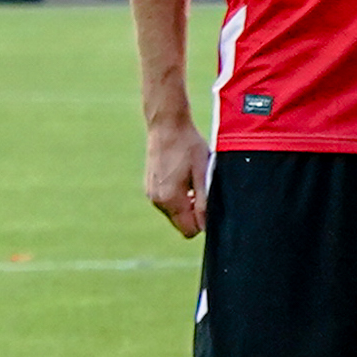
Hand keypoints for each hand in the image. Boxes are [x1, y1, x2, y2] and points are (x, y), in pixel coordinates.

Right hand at [143, 110, 208, 238]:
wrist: (166, 126)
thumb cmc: (188, 146)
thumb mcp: (202, 173)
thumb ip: (203, 202)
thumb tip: (205, 225)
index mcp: (170, 199)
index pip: (188, 230)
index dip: (202, 222)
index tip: (208, 204)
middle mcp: (157, 200)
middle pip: (180, 223)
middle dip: (194, 213)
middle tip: (201, 188)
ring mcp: (151, 193)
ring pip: (173, 212)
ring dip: (186, 203)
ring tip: (191, 180)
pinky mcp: (149, 186)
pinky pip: (166, 201)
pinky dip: (176, 196)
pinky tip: (182, 177)